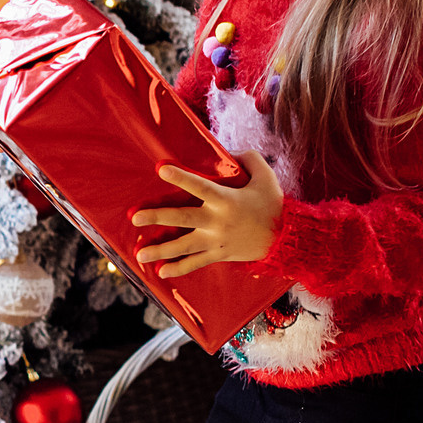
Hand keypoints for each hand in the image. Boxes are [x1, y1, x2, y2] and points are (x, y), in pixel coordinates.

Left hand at [130, 151, 283, 276]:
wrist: (288, 239)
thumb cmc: (274, 205)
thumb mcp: (265, 176)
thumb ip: (247, 159)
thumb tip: (228, 152)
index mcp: (227, 200)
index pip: (200, 186)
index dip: (181, 177)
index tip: (161, 169)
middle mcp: (218, 222)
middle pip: (183, 219)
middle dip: (157, 218)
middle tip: (135, 218)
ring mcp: (216, 241)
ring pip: (183, 247)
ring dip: (160, 250)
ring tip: (139, 255)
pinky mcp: (218, 255)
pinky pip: (195, 263)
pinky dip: (178, 268)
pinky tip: (160, 271)